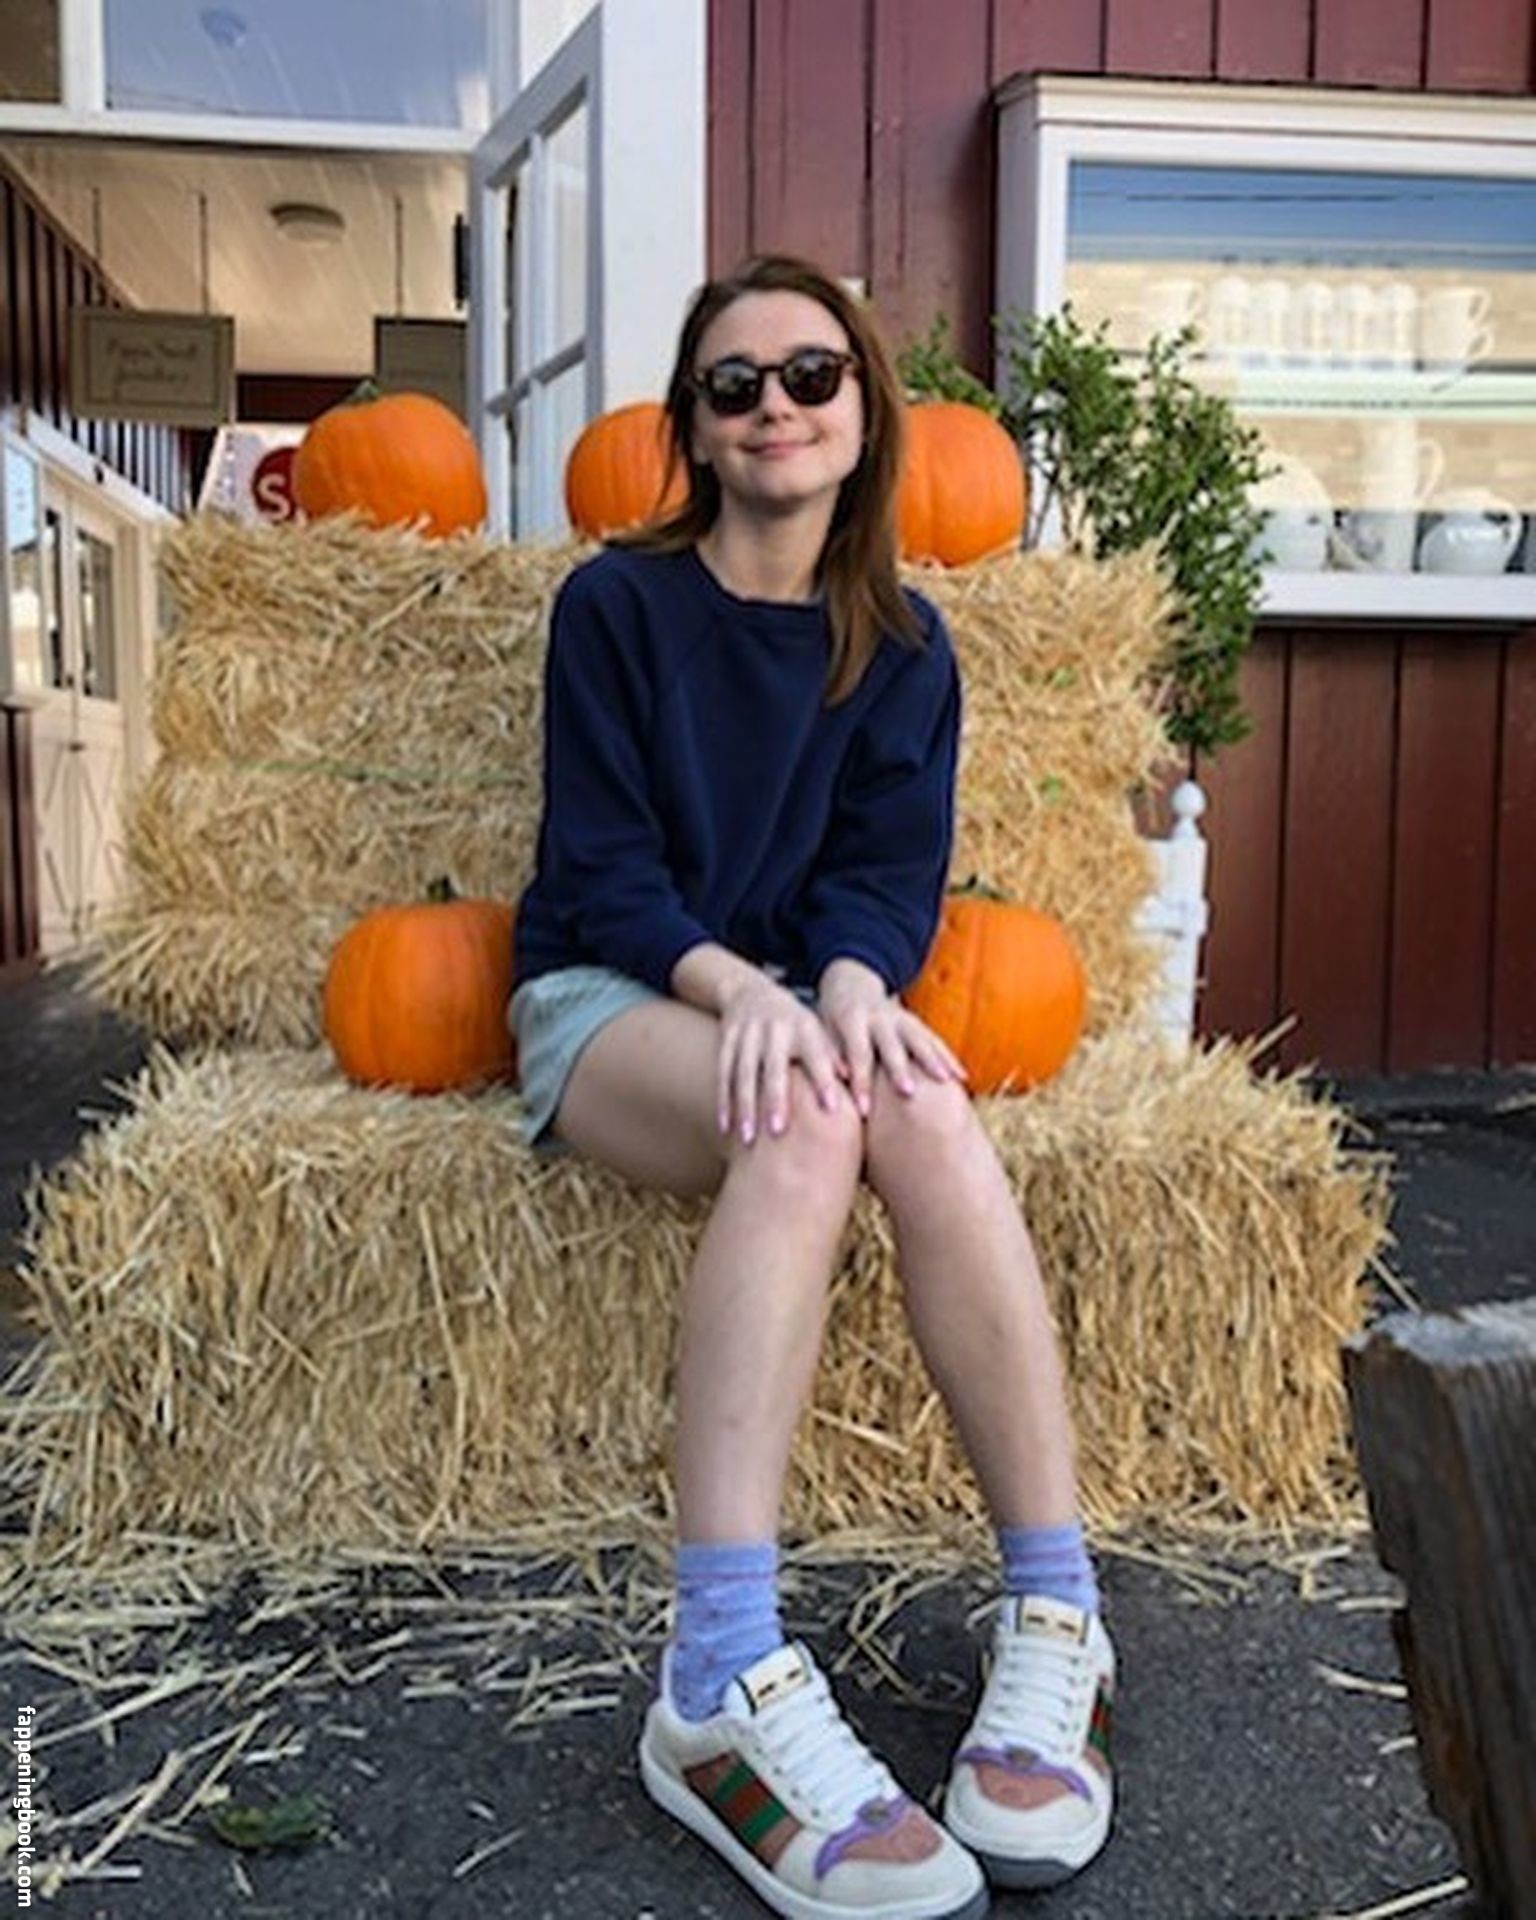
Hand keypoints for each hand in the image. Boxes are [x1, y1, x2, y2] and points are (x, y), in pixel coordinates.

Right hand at [717, 974, 848, 1144]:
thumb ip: (833, 1057)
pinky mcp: (726, 1040)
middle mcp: (776, 1028)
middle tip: (778, 1131)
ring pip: (743, 1073)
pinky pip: (723, 1072)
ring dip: (744, 1106)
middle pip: (774, 1067)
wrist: (750, 992)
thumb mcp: (816, 1032)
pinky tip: (725, 1127)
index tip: (833, 1109)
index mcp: (804, 1028)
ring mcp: (748, 1033)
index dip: (824, 1080)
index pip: (816, 1056)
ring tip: (747, 1139)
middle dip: (775, 1099)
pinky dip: (723, 1100)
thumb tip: (854, 1084)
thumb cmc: (794, 1025)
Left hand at [817, 957, 966, 1117]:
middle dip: (900, 1068)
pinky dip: (948, 1057)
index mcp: (853, 1019)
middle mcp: (880, 1017)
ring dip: (933, 1059)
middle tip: (908, 1092)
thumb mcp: (825, 1032)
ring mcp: (901, 1018)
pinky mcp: (916, 1022)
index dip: (860, 1081)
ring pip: (919, 1038)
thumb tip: (839, 1080)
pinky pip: (934, 1039)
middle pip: (892, 1044)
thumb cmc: (833, 1019)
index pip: (858, 1052)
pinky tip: (961, 1077)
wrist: (852, 986)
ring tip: (946, 1082)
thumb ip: (832, 1055)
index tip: (863, 1111)